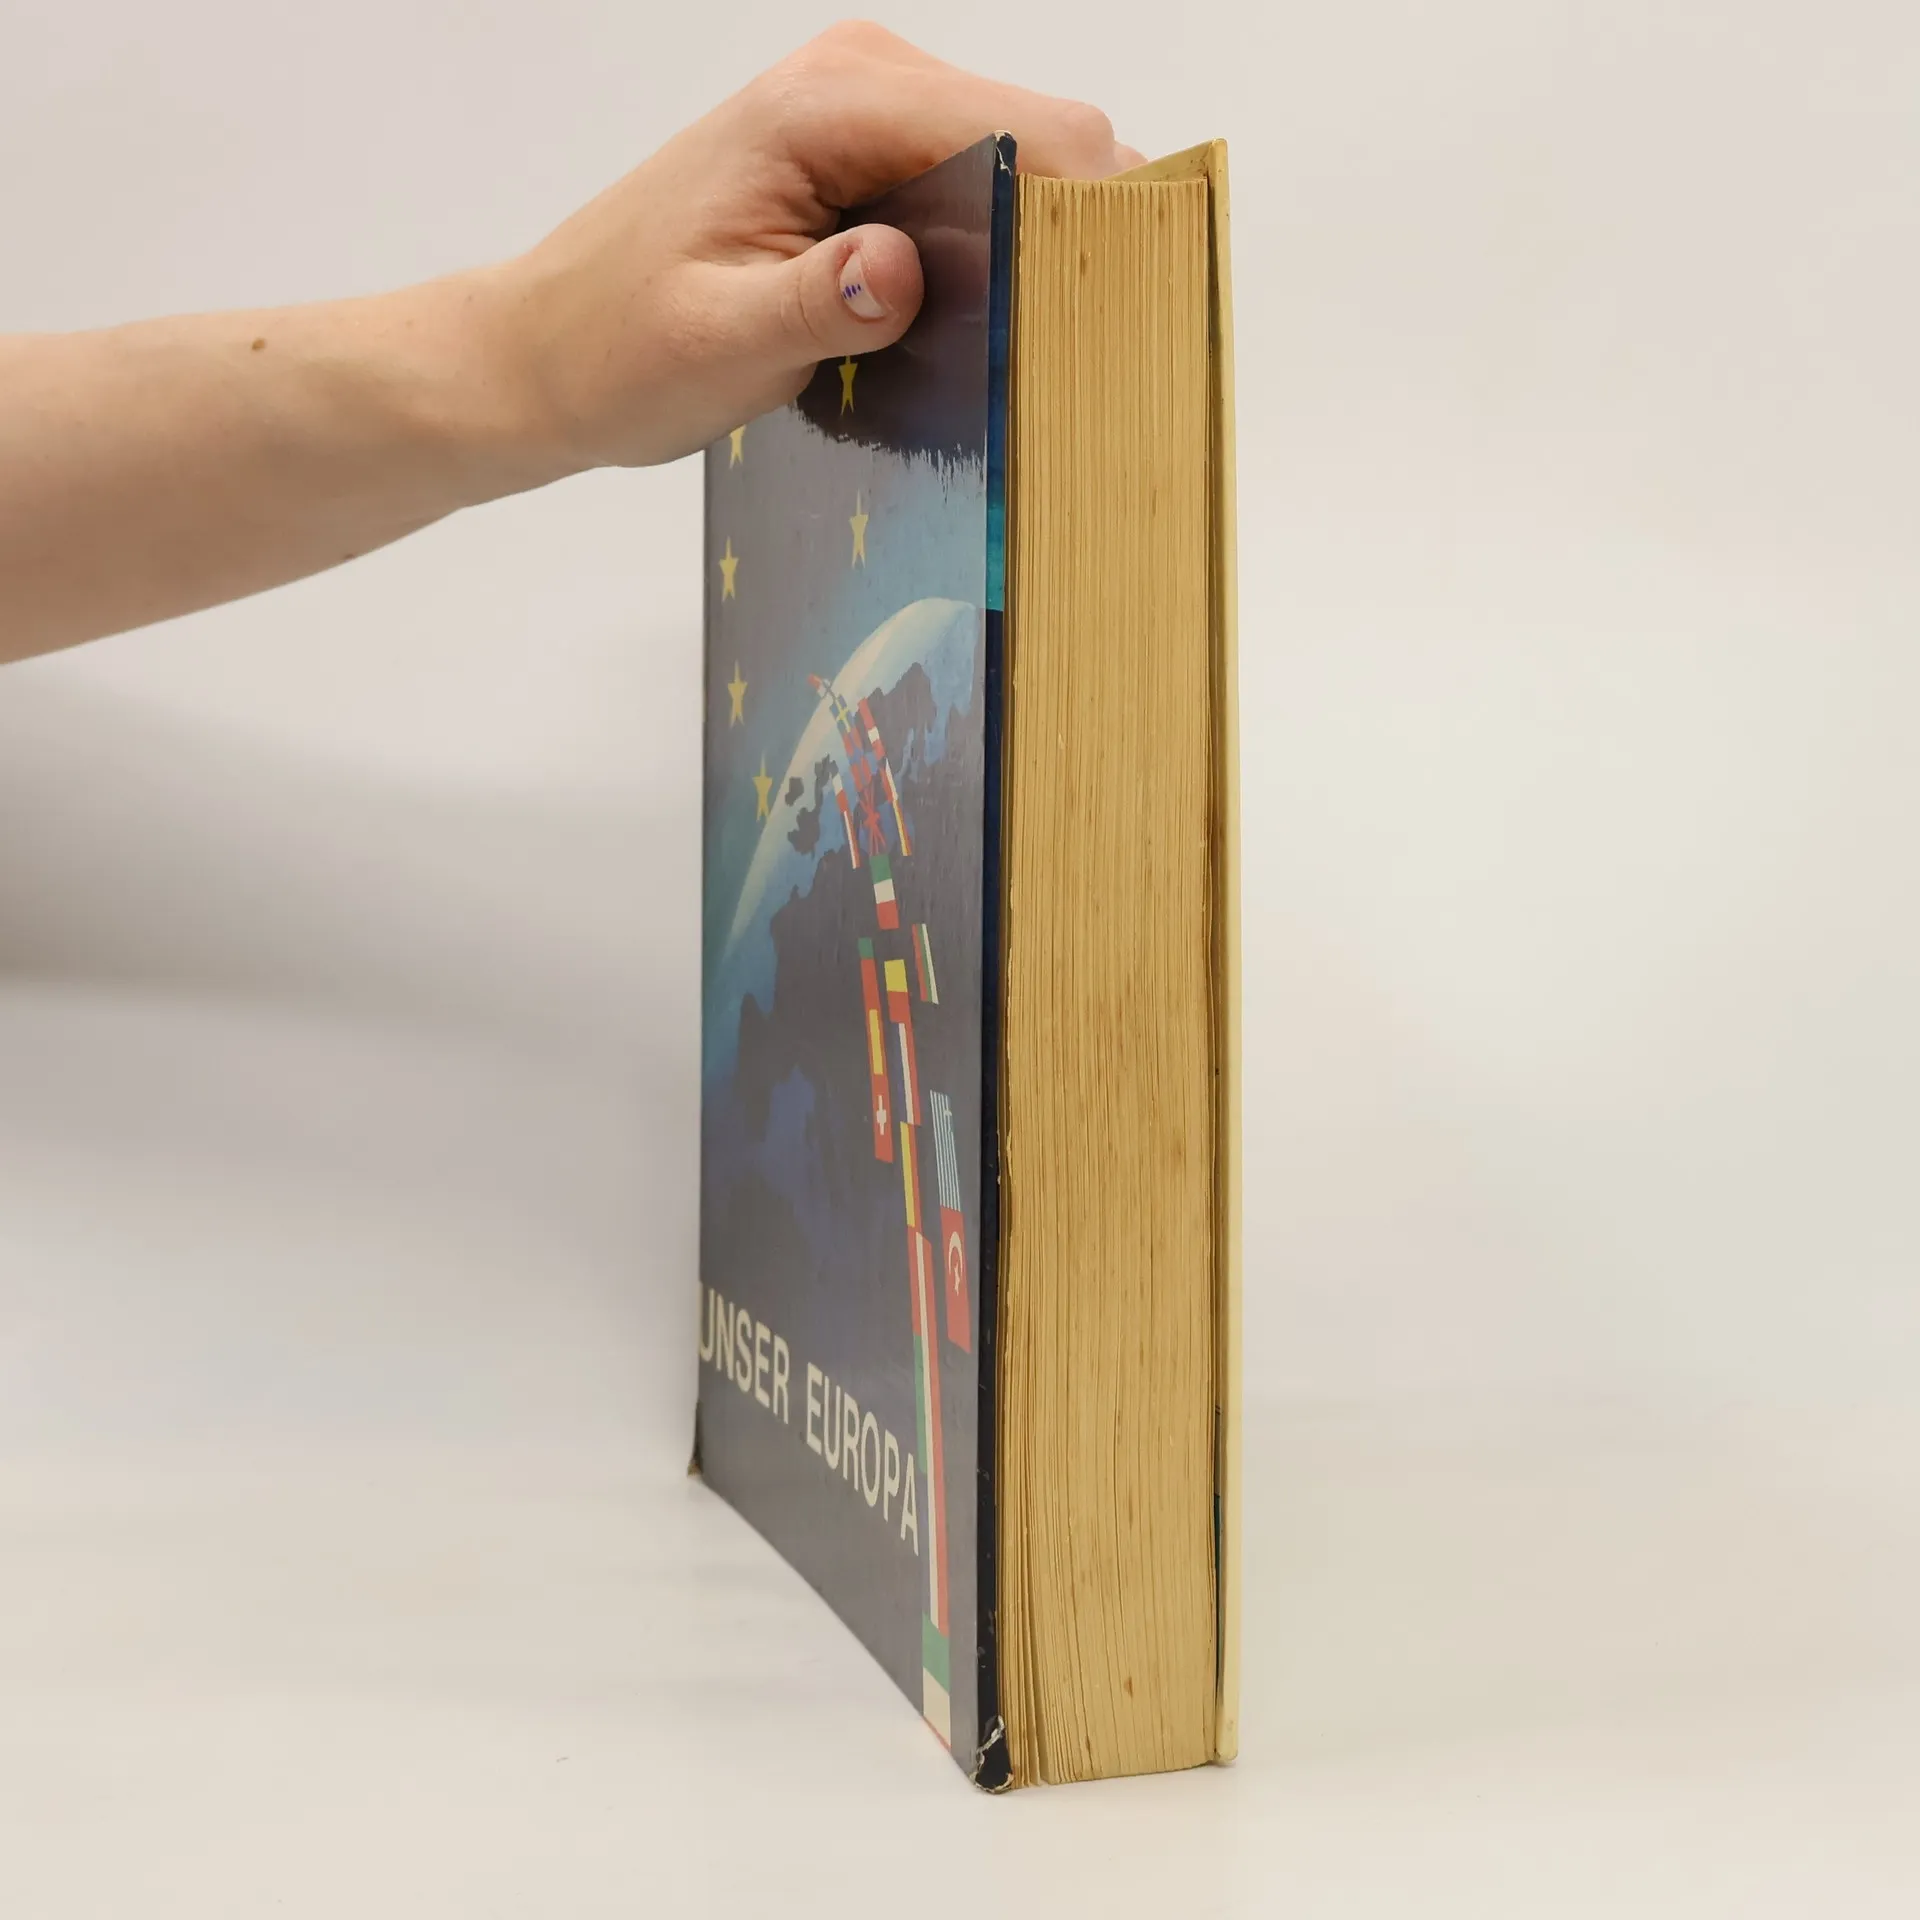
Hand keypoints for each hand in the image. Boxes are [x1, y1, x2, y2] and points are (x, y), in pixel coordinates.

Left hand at [492, 21, 1142, 472]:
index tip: (1106, 316)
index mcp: (832, 104)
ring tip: (1018, 352)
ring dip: (1033, 254)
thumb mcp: (721, 344)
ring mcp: (867, 116)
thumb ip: (820, 302)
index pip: (1024, 128)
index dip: (1086, 216)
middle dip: (1070, 238)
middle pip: (1042, 138)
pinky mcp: (865, 161)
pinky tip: (971, 331)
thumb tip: (904, 269)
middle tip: (1062, 355)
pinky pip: (973, 191)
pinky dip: (993, 257)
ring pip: (1018, 167)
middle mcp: (862, 82)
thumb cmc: (620, 348)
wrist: (548, 350)